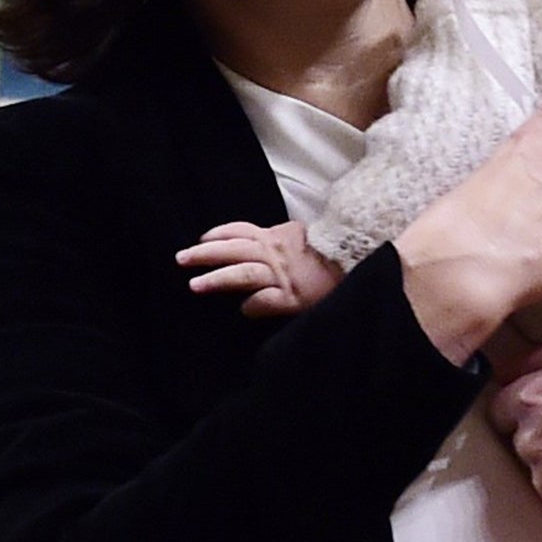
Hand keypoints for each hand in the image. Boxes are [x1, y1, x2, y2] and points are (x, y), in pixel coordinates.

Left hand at [177, 221, 343, 317]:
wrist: (360, 260)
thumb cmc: (335, 251)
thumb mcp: (305, 236)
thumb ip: (286, 238)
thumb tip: (271, 238)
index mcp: (277, 237)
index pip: (242, 231)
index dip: (221, 234)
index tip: (203, 238)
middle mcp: (275, 253)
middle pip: (233, 250)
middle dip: (205, 254)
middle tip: (181, 258)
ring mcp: (282, 275)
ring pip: (242, 274)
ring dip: (217, 279)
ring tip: (194, 285)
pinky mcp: (293, 296)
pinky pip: (267, 301)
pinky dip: (253, 304)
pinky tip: (243, 309)